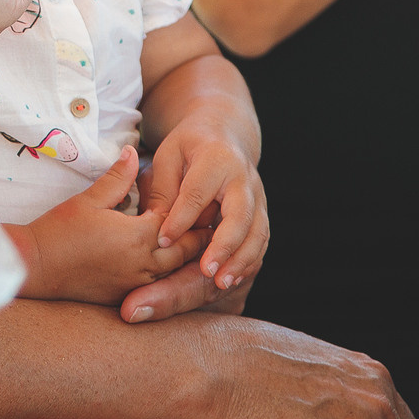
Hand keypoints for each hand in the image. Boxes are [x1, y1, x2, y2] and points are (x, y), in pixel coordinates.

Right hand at [8, 148, 198, 303]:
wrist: (36, 266)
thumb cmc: (60, 230)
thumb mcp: (90, 198)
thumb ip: (118, 177)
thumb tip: (134, 151)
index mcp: (137, 237)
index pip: (175, 221)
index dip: (187, 208)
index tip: (201, 198)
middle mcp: (143, 264)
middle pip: (184, 250)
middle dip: (197, 235)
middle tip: (209, 220)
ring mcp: (135, 284)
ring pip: (175, 272)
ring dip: (185, 257)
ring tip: (195, 241)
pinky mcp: (125, 295)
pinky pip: (158, 285)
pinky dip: (169, 274)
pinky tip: (168, 263)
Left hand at [134, 123, 269, 300]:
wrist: (225, 135)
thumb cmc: (189, 147)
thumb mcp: (168, 156)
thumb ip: (163, 189)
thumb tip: (156, 227)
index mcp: (216, 159)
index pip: (198, 193)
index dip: (181, 218)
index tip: (163, 241)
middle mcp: (244, 179)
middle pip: (239, 216)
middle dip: (224, 245)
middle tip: (206, 271)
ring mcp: (258, 198)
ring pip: (257, 233)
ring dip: (241, 260)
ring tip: (221, 283)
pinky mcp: (261, 213)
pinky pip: (260, 241)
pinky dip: (248, 262)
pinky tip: (231, 279)